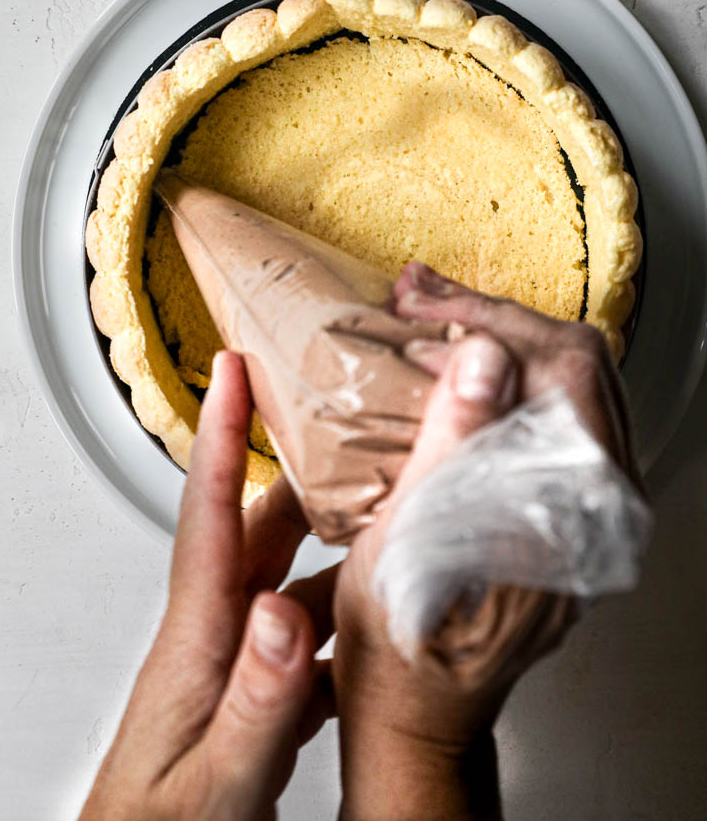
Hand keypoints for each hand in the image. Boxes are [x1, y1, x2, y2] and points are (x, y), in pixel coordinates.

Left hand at [80, 351, 336, 820]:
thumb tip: (282, 615)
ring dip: (329, 543)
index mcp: (198, 641)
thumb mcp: (219, 782)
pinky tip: (376, 620)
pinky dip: (340, 612)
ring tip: (383, 511)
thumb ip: (256, 701)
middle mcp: (213, 637)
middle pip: (257, 529)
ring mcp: (232, 665)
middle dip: (296, 469)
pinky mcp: (252, 695)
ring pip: (287, 578)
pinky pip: (302, 630)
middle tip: (339, 421)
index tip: (234, 369)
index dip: (221, 435)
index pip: (208, 515)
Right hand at [332, 263, 638, 820]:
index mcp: (579, 515)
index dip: (493, 320)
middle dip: (489, 319)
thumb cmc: (405, 645)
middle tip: (417, 299)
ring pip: (559, 382)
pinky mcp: (559, 502)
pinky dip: (494, 377)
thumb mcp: (408, 543)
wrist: (414, 706)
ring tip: (425, 322)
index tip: (426, 304)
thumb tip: (486, 359)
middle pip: (571, 364)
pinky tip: (446, 367)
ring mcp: (585, 502)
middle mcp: (601, 506)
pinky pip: (543, 411)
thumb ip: (453, 446)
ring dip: (491, 343)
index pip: (566, 369)